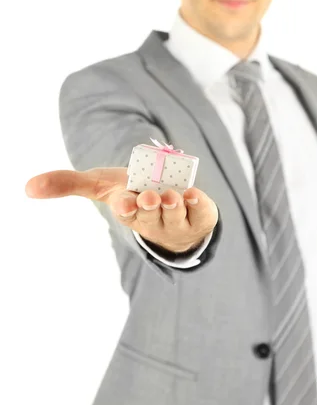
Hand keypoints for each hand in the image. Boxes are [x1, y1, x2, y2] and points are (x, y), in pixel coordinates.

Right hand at [25, 167, 217, 252]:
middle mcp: (152, 219)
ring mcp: (177, 220)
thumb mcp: (100, 184)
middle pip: (150, 216)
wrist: (170, 207)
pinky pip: (200, 212)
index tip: (126, 201)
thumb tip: (27, 187)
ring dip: (174, 205)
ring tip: (174, 196)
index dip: (126, 206)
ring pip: (175, 216)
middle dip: (150, 206)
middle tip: (150, 197)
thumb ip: (67, 183)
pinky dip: (198, 203)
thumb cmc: (131, 192)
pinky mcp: (199, 215)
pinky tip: (194, 196)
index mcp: (129, 210)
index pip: (126, 210)